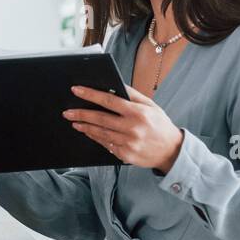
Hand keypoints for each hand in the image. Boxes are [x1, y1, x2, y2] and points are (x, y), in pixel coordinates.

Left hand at [64, 85, 184, 173]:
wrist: (172, 151)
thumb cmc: (160, 125)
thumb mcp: (151, 106)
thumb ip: (132, 95)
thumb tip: (115, 85)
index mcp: (138, 112)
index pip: (109, 101)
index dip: (91, 95)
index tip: (77, 90)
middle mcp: (132, 128)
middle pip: (100, 119)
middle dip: (81, 114)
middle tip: (67, 112)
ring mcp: (128, 143)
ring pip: (100, 133)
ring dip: (85, 127)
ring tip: (74, 121)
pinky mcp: (125, 155)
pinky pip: (106, 144)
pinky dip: (96, 137)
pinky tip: (88, 132)